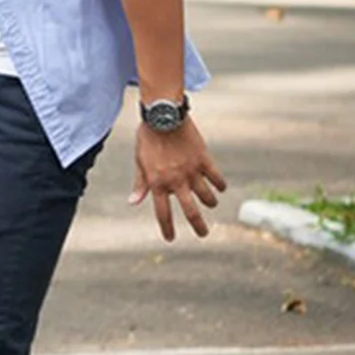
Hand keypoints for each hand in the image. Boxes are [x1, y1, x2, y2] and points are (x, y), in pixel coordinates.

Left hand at [129, 119, 227, 239]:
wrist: (163, 116)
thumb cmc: (147, 138)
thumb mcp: (139, 161)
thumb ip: (140, 183)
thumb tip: (134, 202)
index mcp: (158, 183)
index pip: (163, 213)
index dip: (166, 228)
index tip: (170, 239)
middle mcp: (176, 181)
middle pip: (190, 211)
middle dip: (198, 226)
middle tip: (203, 234)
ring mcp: (192, 171)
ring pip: (206, 195)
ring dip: (210, 202)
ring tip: (211, 204)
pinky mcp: (204, 159)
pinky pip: (216, 177)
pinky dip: (219, 184)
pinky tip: (221, 188)